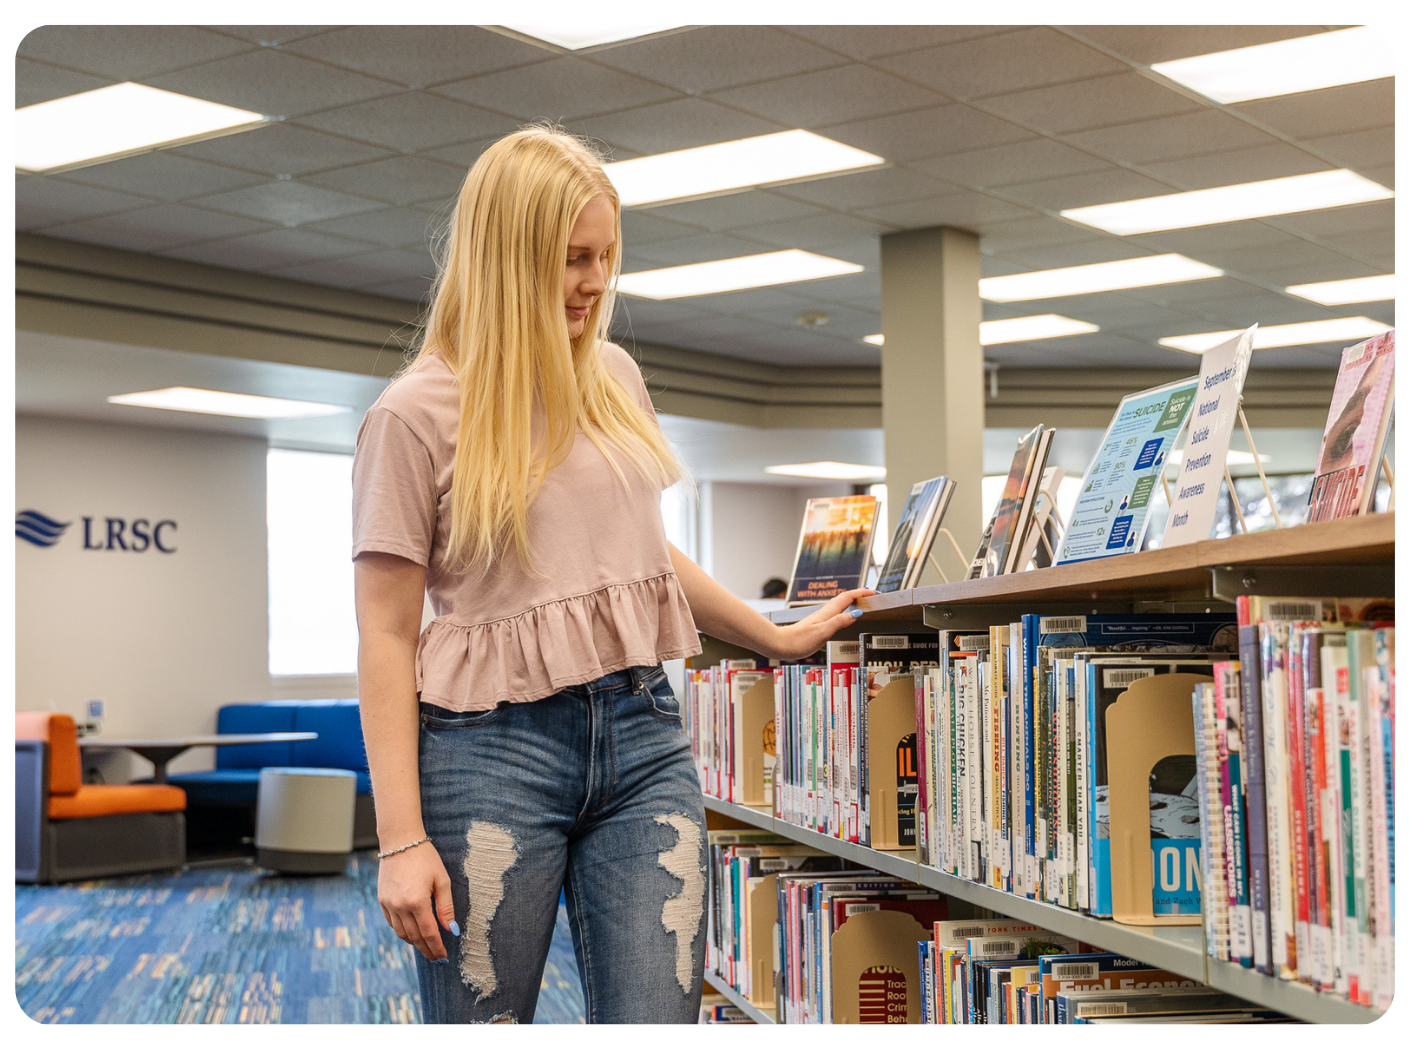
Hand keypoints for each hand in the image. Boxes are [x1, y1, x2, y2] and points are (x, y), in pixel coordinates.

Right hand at [378, 839, 455, 962]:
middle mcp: (400, 906)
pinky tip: (412, 933)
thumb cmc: (425, 858)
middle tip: (436, 958)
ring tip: (426, 947)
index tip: (443, 957)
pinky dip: (402, 931)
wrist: (400, 841)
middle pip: (414, 937)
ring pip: (401, 933)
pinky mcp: (382, 900)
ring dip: (414, 943)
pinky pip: (392, 923)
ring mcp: (388, 904)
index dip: (437, 947)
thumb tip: (451, 929)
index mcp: (417, 902)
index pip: (429, 933)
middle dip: (426, 949)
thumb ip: (446, 907)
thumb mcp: (442, 880)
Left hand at [770, 588, 874, 659]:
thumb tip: (856, 613)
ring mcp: (821, 617)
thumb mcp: (822, 632)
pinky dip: (844, 609)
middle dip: (858, 595)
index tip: (874, 593)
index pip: (848, 597)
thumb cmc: (799, 640)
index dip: (861, 594)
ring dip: (851, 601)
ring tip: (862, 602)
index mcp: (828, 613)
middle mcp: (824, 613)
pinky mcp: (817, 624)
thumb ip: (839, 622)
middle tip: (871, 595)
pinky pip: (835, 612)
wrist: (782, 644)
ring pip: (839, 604)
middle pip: (844, 598)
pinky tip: (843, 615)